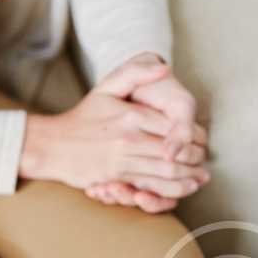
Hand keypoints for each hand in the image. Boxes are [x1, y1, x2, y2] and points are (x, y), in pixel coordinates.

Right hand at [20, 57, 209, 211]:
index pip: (174, 125)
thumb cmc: (83, 117)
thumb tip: (166, 67)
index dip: (193, 133)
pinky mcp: (118, 178)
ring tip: (202, 176)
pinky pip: (154, 187)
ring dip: (190, 176)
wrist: (52, 145)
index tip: (201, 137)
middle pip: (176, 151)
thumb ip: (135, 73)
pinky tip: (185, 188)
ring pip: (168, 171)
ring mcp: (124, 160)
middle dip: (196, 157)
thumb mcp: (106, 88)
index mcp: (131, 115)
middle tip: (205, 158)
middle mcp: (130, 138)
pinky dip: (174, 190)